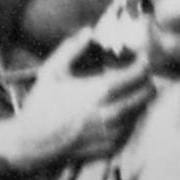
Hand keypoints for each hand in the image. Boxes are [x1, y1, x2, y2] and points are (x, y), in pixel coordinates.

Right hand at [0, 44, 154, 171]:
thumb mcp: (51, 71)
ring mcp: (113, 133)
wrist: (32, 144)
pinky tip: (116, 111)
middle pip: (148, 93)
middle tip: (138, 74)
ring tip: (125, 92)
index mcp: (100, 91)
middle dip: (146, 80)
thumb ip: (72, 49)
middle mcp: (112, 113)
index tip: (141, 57)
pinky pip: (131, 129)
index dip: (144, 62)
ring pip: (142, 111)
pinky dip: (129, 118)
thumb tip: (88, 31)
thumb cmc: (41, 105)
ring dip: (138, 99)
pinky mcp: (111, 147)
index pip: (139, 74)